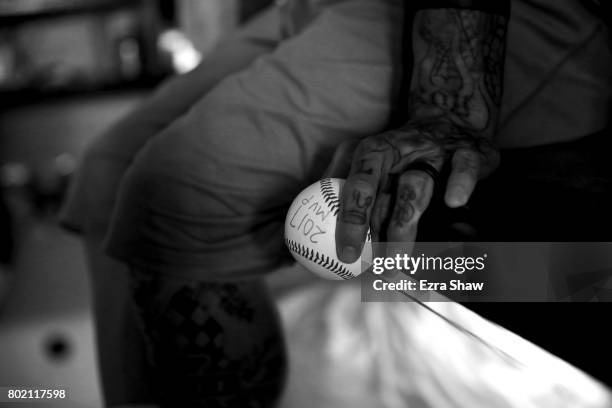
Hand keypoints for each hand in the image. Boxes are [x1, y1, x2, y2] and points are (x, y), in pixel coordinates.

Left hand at [332, 119, 498, 262]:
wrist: (451, 120)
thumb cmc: (404, 156)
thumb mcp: (374, 164)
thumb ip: (347, 191)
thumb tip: (319, 233)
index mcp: (372, 151)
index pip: (354, 185)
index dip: (349, 219)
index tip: (346, 253)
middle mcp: (399, 148)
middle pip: (379, 187)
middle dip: (373, 227)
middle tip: (371, 263)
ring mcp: (432, 150)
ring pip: (415, 187)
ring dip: (404, 224)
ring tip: (398, 259)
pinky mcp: (467, 152)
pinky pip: (464, 167)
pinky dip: (459, 181)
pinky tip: (453, 202)